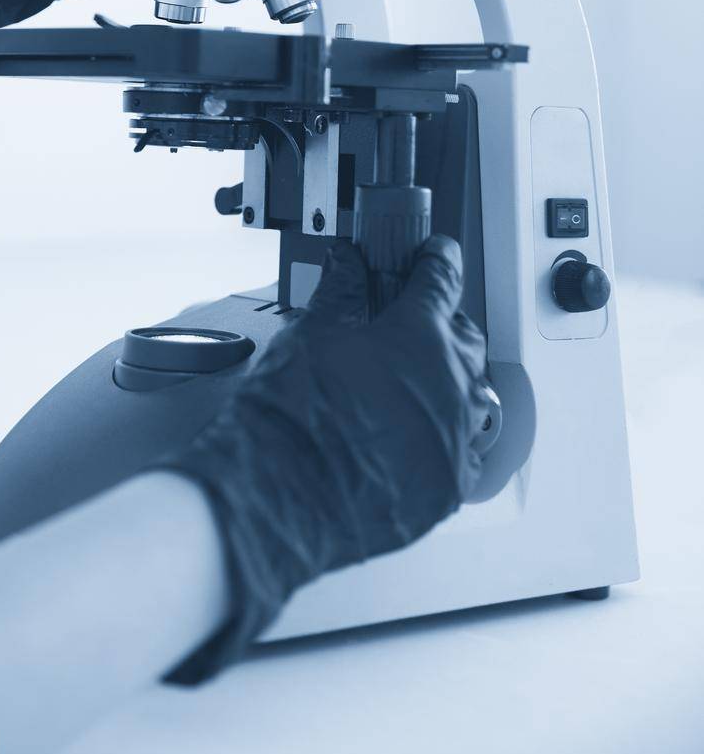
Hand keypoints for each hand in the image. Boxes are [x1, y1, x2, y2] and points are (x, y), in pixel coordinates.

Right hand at [163, 234, 489, 682]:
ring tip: (414, 384)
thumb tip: (348, 264)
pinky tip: (416, 435)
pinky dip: (447, 436)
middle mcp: (451, 384)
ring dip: (451, 382)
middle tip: (412, 323)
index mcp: (419, 335)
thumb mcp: (309, 335)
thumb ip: (339, 292)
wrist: (279, 498)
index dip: (438, 260)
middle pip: (467, 336)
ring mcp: (455, 439)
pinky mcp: (450, 486)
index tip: (435, 254)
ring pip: (475, 396)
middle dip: (444, 323)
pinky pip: (465, 451)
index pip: (443, 279)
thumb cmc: (290, 420)